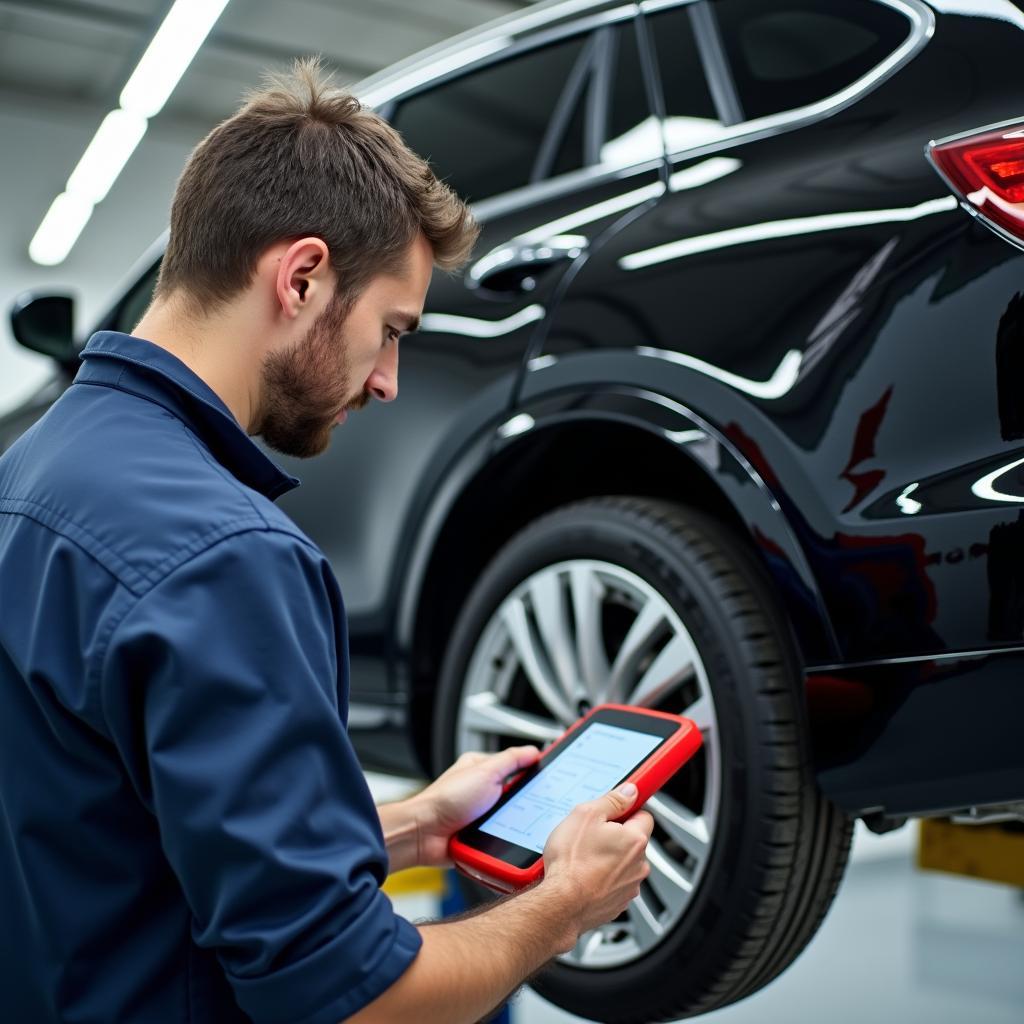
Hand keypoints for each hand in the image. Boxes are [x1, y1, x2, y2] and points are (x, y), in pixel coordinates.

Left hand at [413, 745, 540, 866]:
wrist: (424, 834)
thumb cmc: (445, 800)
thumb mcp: (484, 772)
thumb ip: (510, 760)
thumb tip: (533, 751)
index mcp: (483, 769)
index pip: (517, 766)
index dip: (534, 770)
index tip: (552, 774)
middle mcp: (483, 791)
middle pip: (518, 795)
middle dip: (527, 802)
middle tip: (538, 805)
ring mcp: (482, 815)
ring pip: (513, 819)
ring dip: (517, 824)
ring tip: (520, 825)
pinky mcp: (481, 837)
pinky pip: (504, 838)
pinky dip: (508, 840)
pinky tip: (509, 841)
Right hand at [540, 782, 653, 949]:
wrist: (560, 904)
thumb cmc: (571, 862)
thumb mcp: (586, 815)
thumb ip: (612, 800)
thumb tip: (630, 791)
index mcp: (635, 840)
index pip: (644, 815)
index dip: (626, 811)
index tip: (614, 811)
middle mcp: (639, 865)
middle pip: (632, 841)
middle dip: (615, 837)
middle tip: (591, 835)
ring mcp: (629, 887)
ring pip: (623, 864)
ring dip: (608, 859)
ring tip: (584, 858)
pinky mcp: (617, 904)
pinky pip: (613, 884)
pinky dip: (602, 879)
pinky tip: (583, 876)